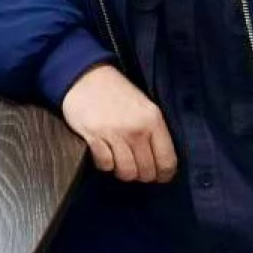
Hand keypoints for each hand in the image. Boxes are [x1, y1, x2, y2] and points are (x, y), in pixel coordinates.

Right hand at [61, 64, 178, 183]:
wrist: (85, 76)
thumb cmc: (116, 92)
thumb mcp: (144, 106)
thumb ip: (154, 131)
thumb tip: (160, 161)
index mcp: (153, 120)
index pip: (167, 161)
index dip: (164, 175)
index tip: (159, 176)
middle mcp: (137, 129)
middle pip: (146, 171)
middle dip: (142, 174)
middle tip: (136, 167)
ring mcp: (115, 133)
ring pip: (126, 172)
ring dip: (122, 171)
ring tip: (119, 161)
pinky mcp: (94, 136)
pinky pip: (105, 165)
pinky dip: (105, 164)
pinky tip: (104, 153)